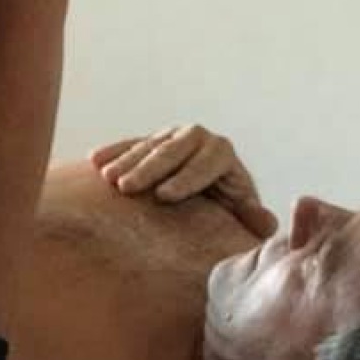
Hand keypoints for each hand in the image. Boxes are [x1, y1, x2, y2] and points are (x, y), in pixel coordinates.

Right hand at [92, 124, 277, 237]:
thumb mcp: (243, 211)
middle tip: (127, 187)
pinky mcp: (152, 140)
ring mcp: (173, 136)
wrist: (213, 190)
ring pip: (149, 146)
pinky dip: (113, 151)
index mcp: (222, 154)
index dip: (187, 179)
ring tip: (107, 178)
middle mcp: (198, 138)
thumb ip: (253, 216)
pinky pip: (131, 143)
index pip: (206, 162)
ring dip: (126, 161)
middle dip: (149, 168)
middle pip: (173, 150)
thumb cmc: (229, 205)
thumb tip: (266, 223)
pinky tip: (93, 160)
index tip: (165, 196)